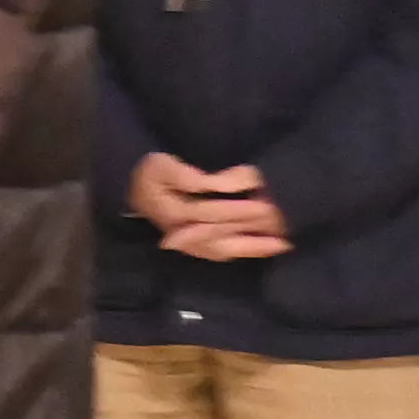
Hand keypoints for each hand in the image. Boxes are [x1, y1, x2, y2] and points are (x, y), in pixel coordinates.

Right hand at [131, 150, 290, 262]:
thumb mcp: (162, 165)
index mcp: (176, 213)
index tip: (262, 205)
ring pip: (225, 250)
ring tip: (282, 244)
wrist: (133, 190)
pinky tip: (263, 248)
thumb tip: (207, 183)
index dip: (237, 209)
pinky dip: (244, 251)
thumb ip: (184, 175)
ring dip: (253, 248)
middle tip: (284, 228)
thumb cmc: (150, 174)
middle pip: (223, 237)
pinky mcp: (195, 246)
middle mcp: (185, 234)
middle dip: (254, 233)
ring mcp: (190, 243)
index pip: (211, 213)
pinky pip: (222, 253)